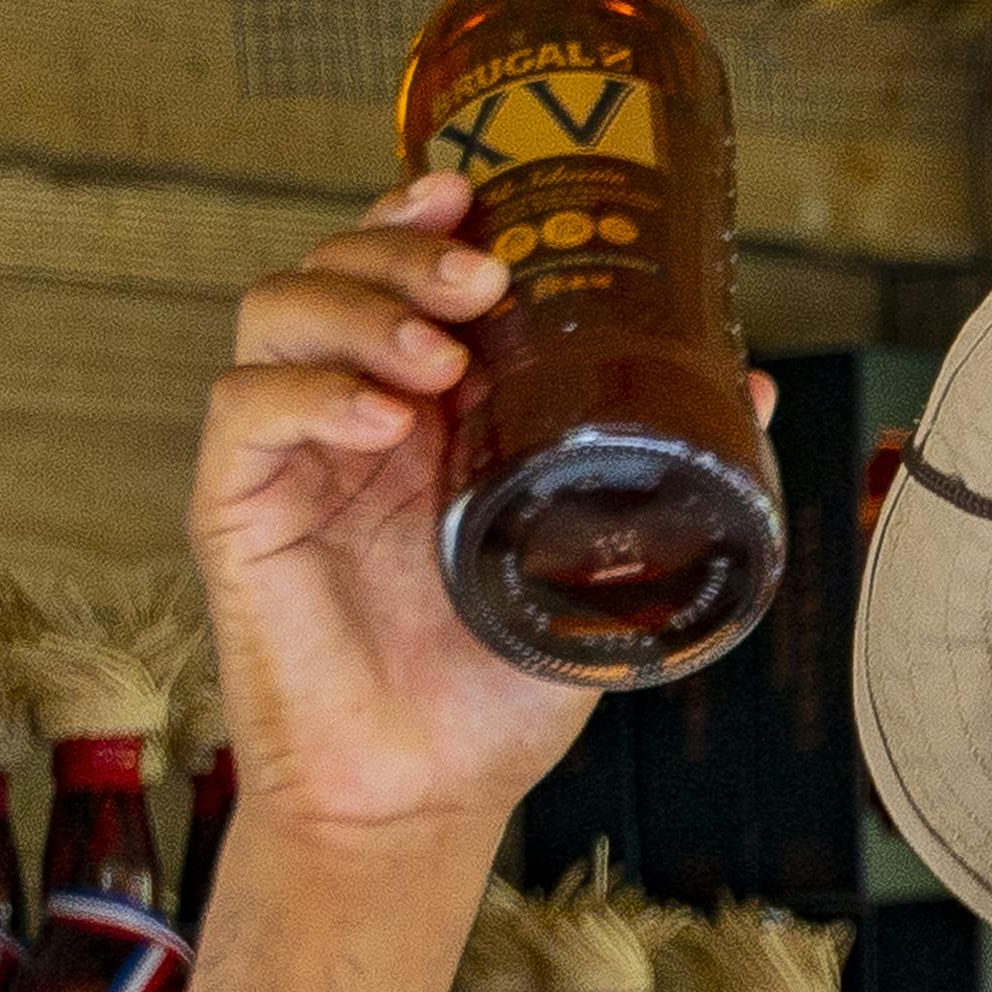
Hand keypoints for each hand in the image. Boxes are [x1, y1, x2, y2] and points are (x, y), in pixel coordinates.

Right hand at [188, 176, 760, 848]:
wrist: (428, 796)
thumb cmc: (497, 690)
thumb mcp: (601, 567)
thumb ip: (664, 476)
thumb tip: (756, 383)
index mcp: (423, 415)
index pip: (397, 277)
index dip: (421, 221)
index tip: (475, 195)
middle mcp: (346, 419)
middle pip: (334, 271)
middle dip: (401, 252)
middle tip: (479, 279)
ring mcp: (287, 460)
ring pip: (276, 316)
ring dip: (357, 310)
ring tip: (441, 355)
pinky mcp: (235, 513)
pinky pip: (246, 410)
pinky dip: (310, 393)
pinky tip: (382, 418)